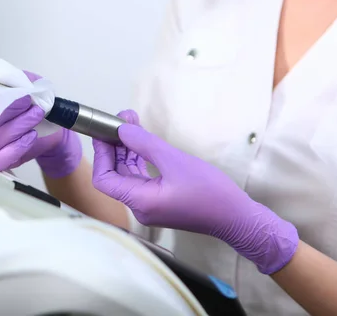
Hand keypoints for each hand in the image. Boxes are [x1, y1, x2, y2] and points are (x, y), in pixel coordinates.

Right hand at [0, 71, 82, 177]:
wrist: (51, 121)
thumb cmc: (34, 99)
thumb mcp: (26, 81)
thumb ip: (10, 77)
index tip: (18, 95)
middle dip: (9, 112)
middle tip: (30, 104)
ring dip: (17, 127)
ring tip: (36, 115)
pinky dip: (17, 147)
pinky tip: (31, 135)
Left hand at [92, 110, 298, 274]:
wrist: (236, 217)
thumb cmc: (209, 192)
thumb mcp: (175, 161)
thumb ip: (145, 144)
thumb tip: (122, 129)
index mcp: (140, 201)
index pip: (104, 179)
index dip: (101, 154)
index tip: (103, 132)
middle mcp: (140, 206)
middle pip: (115, 175)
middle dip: (115, 146)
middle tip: (120, 120)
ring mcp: (150, 204)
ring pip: (128, 174)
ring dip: (127, 149)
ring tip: (131, 122)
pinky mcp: (160, 200)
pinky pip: (142, 178)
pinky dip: (139, 159)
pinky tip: (141, 140)